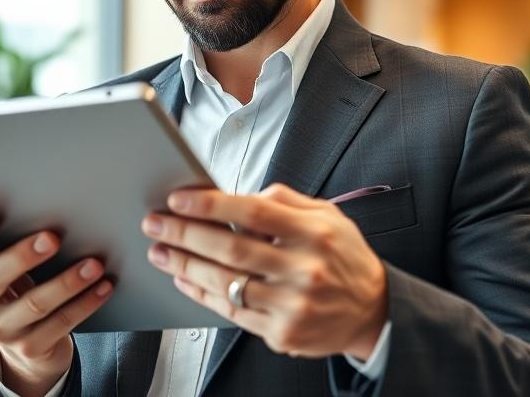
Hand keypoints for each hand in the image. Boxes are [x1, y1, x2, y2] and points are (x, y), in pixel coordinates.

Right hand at [0, 215, 113, 395]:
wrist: (29, 340)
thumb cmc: (19, 283)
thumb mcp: (7, 264)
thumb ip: (13, 239)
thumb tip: (53, 204)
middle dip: (24, 256)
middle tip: (53, 238)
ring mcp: (0, 330)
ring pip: (34, 304)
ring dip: (67, 282)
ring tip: (94, 264)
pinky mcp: (29, 347)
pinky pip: (60, 324)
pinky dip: (86, 303)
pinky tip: (104, 286)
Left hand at [141, 183, 387, 360]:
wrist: (372, 310)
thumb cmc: (343, 257)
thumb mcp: (327, 215)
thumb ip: (283, 201)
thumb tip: (236, 196)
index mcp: (314, 233)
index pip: (254, 212)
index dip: (211, 204)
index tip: (180, 198)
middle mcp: (304, 269)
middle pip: (232, 248)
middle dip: (185, 234)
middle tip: (156, 223)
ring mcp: (292, 305)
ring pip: (226, 283)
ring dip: (185, 266)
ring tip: (161, 252)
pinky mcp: (282, 333)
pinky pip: (232, 312)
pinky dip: (202, 295)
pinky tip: (185, 280)